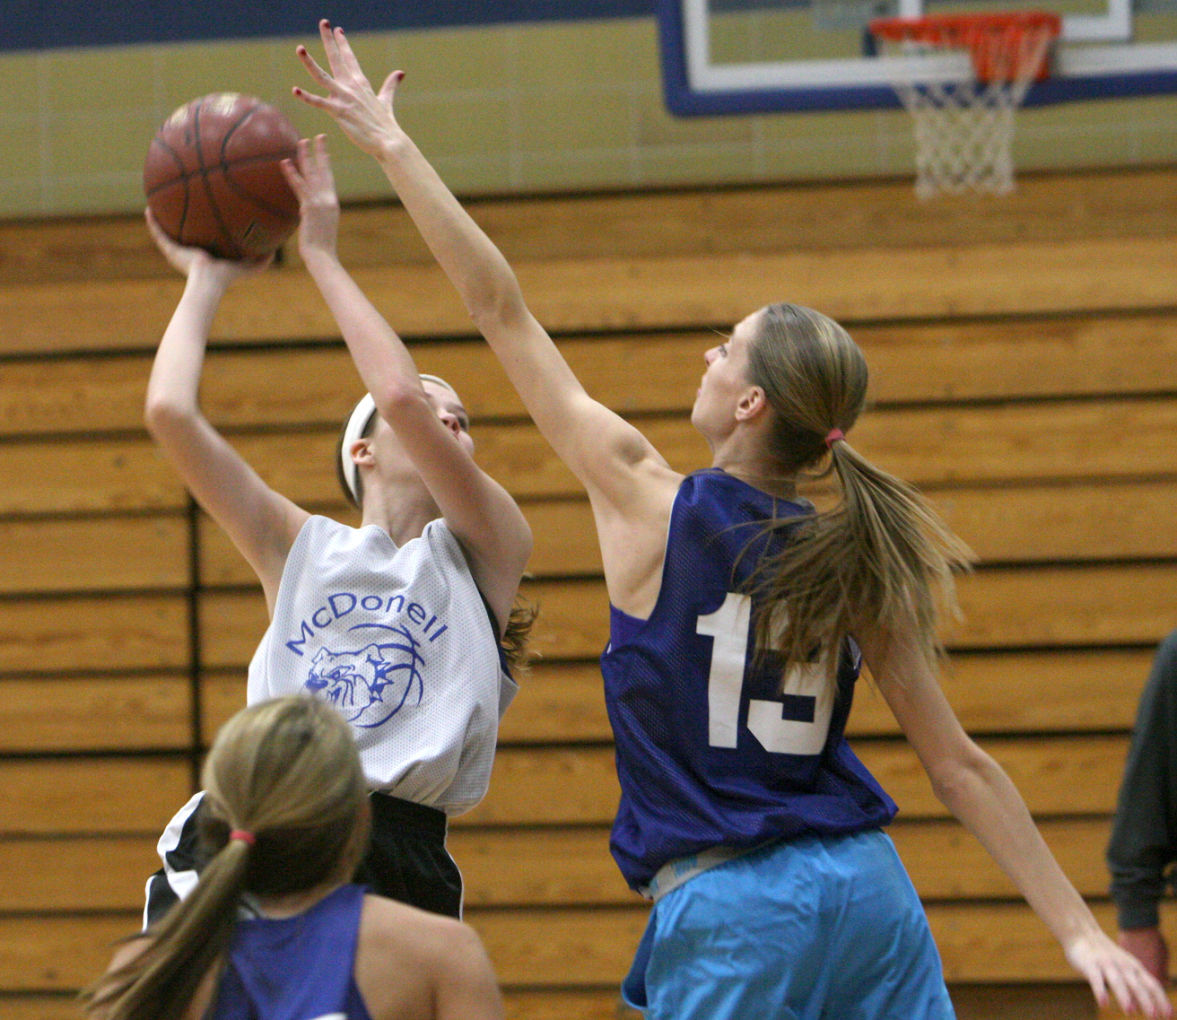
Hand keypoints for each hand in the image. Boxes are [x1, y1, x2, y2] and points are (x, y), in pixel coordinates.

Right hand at [144, 209, 271, 287]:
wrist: (208, 283)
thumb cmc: (227, 277)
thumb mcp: (247, 267)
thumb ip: (261, 260)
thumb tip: (276, 249)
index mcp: (207, 255)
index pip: (206, 237)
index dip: (205, 226)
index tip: (206, 210)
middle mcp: (190, 252)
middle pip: (184, 231)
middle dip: (183, 218)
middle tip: (181, 199)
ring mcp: (178, 252)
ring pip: (167, 231)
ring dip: (162, 217)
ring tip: (158, 199)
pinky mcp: (169, 251)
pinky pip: (158, 233)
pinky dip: (152, 223)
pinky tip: (147, 208)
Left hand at [280, 134, 339, 261]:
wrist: (322, 256)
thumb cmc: (320, 247)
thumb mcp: (319, 226)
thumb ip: (313, 213)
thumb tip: (306, 209)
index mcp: (332, 203)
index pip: (329, 178)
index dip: (326, 163)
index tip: (323, 149)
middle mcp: (329, 199)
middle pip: (325, 171)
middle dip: (321, 152)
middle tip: (319, 137)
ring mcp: (321, 202)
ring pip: (313, 174)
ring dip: (307, 156)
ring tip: (302, 141)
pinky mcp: (311, 207)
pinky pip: (300, 187)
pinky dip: (292, 174)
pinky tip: (285, 162)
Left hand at [292, 19, 405, 158]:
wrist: (389, 142)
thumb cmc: (386, 124)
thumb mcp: (386, 100)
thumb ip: (390, 85)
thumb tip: (400, 73)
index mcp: (360, 83)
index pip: (349, 58)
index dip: (343, 43)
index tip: (337, 29)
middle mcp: (351, 86)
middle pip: (336, 58)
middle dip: (329, 40)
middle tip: (323, 22)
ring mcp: (344, 98)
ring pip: (322, 76)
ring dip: (309, 62)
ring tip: (299, 48)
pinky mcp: (339, 112)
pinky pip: (319, 103)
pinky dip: (306, 97)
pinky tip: (295, 90)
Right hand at [1065, 928, 1171, 1017]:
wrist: (1081, 931)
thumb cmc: (1105, 955)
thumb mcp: (1124, 969)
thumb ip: (1135, 988)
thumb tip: (1145, 1011)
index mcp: (1134, 968)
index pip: (1153, 985)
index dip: (1162, 1001)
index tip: (1170, 1017)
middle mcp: (1123, 966)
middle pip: (1137, 985)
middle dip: (1147, 1002)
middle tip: (1154, 1018)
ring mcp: (1106, 964)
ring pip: (1117, 981)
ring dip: (1124, 996)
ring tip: (1130, 1012)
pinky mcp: (1089, 964)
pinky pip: (1095, 979)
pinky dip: (1100, 991)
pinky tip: (1103, 1004)